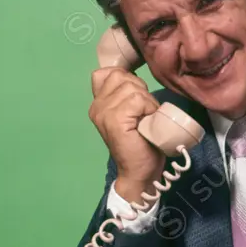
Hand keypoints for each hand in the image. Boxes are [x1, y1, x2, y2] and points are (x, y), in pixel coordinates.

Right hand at [89, 67, 164, 202]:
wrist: (139, 173)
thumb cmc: (141, 143)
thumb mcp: (131, 113)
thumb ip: (126, 96)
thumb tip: (135, 77)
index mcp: (98, 103)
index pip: (108, 73)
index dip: (127, 79)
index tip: (137, 99)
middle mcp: (96, 106)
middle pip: (121, 76)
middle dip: (139, 89)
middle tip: (144, 111)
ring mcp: (103, 113)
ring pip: (131, 88)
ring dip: (147, 101)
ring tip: (147, 118)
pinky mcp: (114, 120)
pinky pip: (137, 99)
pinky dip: (149, 108)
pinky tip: (148, 122)